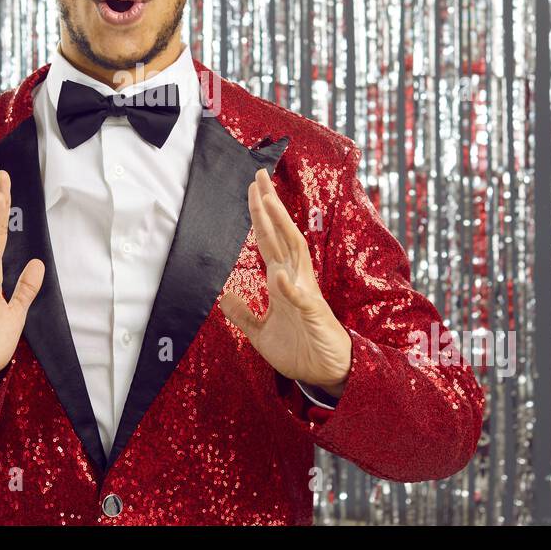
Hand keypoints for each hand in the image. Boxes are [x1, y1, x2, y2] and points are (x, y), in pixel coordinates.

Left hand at [219, 167, 351, 396]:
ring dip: (281, 227)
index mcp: (281, 280)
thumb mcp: (260, 332)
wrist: (326, 373)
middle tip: (259, 176)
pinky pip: (301, 299)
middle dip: (270, 206)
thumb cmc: (299, 349)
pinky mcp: (314, 314)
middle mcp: (295, 278)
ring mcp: (305, 293)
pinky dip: (291, 288)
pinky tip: (281, 276)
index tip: (253, 189)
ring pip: (293, 252)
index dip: (260, 216)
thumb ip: (244, 314)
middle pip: (281, 234)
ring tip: (270, 202)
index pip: (268, 240)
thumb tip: (224, 297)